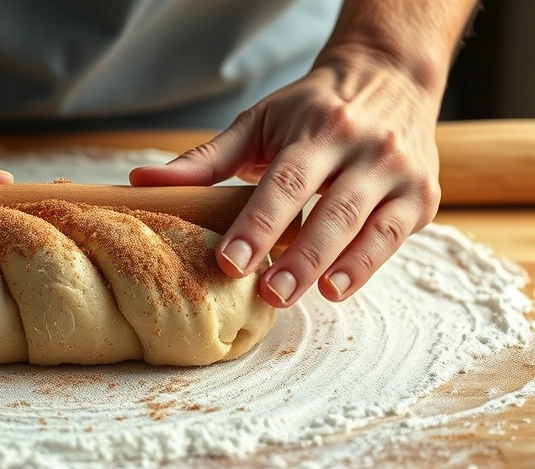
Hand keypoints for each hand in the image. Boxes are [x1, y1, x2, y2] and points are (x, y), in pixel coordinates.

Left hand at [130, 47, 441, 307]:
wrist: (391, 78)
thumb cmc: (312, 108)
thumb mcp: (258, 122)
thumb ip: (205, 159)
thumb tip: (140, 181)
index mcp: (317, 130)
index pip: (284, 183)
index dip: (257, 225)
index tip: (229, 262)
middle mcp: (363, 149)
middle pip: (329, 209)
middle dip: (298, 255)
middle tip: (268, 293)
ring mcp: (398, 173)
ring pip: (367, 227)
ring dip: (335, 266)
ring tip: (302, 296)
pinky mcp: (421, 197)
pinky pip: (394, 237)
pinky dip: (368, 265)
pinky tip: (338, 288)